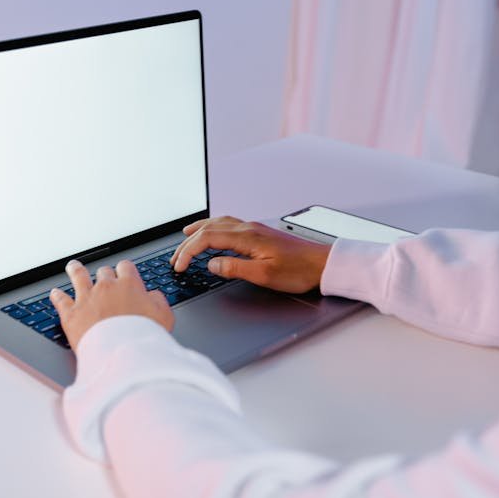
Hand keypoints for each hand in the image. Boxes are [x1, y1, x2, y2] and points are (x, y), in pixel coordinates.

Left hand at [49, 259, 173, 350]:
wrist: (122, 354)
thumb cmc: (144, 336)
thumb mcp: (164, 316)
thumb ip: (158, 300)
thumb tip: (152, 295)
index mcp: (129, 285)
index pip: (125, 267)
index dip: (125, 270)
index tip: (124, 273)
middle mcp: (106, 287)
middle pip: (103, 272)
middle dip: (104, 274)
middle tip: (103, 277)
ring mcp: (87, 299)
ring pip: (78, 277)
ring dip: (75, 271)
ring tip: (73, 267)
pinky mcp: (71, 314)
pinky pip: (61, 300)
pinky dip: (57, 296)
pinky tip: (55, 293)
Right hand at [170, 216, 330, 293]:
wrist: (323, 264)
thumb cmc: (298, 271)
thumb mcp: (264, 275)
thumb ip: (234, 268)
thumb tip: (211, 264)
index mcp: (246, 237)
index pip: (207, 239)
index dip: (188, 252)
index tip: (179, 266)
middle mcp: (248, 228)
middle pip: (208, 229)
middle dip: (187, 243)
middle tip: (175, 259)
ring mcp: (253, 228)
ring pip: (218, 223)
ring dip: (198, 230)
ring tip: (185, 236)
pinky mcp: (259, 232)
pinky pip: (228, 224)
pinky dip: (213, 227)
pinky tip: (214, 232)